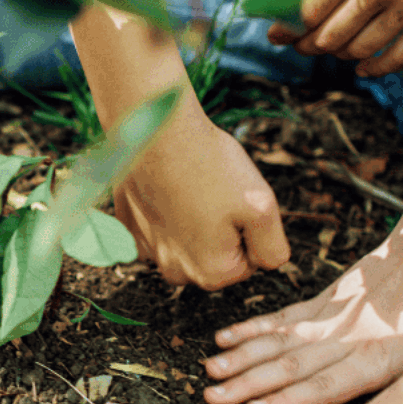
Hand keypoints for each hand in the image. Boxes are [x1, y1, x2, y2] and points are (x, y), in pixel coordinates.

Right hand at [116, 119, 288, 289]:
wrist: (156, 131)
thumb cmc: (207, 165)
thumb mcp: (263, 207)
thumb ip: (273, 248)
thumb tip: (270, 262)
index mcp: (212, 272)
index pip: (250, 262)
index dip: (251, 230)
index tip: (238, 203)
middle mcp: (175, 271)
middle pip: (215, 257)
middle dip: (222, 231)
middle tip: (216, 194)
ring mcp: (147, 250)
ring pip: (186, 243)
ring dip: (193, 223)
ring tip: (192, 188)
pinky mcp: (129, 228)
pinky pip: (157, 228)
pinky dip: (166, 211)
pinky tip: (168, 186)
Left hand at [204, 219, 402, 403]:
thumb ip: (386, 351)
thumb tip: (358, 348)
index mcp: (383, 357)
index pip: (329, 386)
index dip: (292, 399)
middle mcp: (353, 346)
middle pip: (293, 371)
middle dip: (250, 385)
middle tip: (214, 397)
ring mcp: (334, 328)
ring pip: (282, 348)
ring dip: (243, 361)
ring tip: (211, 371)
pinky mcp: (323, 306)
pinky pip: (283, 321)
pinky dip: (253, 328)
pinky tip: (225, 337)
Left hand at [267, 0, 402, 76]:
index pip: (309, 10)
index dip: (289, 27)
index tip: (277, 31)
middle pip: (328, 36)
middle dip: (307, 45)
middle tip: (297, 44)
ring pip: (358, 49)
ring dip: (337, 54)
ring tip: (327, 48)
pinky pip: (399, 58)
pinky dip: (376, 68)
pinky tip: (363, 67)